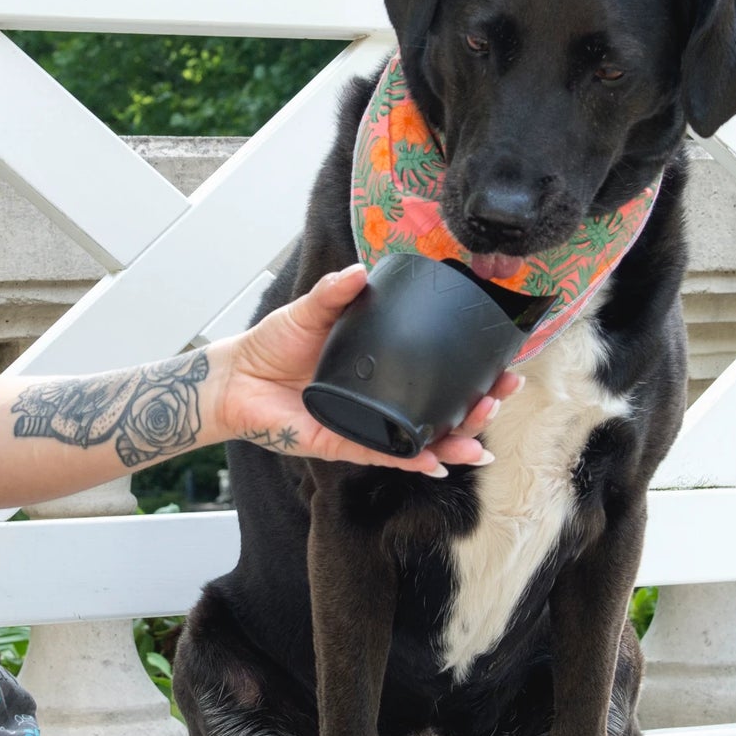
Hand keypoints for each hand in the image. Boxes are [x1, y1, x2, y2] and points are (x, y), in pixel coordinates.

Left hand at [212, 262, 521, 474]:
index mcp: (379, 364)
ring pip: (420, 438)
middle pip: (440, 408)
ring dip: (454, 440)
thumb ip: (335, 292)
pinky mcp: (343, 443)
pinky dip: (412, 461)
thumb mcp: (309, 311)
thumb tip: (361, 271)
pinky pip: (385, 454)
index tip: (500, 361)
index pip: (434, 368)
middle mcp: (379, 397)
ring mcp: (365, 423)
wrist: (235, 378)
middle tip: (499, 395)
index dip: (469, 368)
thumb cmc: (271, 345)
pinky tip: (439, 463)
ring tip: (479, 438)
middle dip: (476, 408)